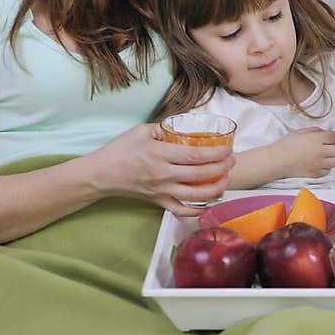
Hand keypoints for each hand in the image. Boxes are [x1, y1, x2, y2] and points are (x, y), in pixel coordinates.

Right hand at [85, 122, 235, 213]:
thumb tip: (184, 124)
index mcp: (159, 154)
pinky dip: (197, 211)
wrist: (102, 174)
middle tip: (232, 161)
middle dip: (221, 169)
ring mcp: (161, 191)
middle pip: (200, 175)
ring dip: (216, 189)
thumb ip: (165, 127)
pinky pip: (181, 210)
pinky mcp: (158, 202)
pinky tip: (210, 204)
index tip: (227, 149)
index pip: (194, 156)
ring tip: (226, 180)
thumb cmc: (120, 150)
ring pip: (196, 196)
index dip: (215, 154)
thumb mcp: (141, 130)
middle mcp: (162, 175)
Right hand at [275, 126, 334, 177]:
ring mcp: (319, 164)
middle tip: (328, 147)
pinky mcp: (316, 174)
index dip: (334, 137)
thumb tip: (325, 133)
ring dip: (332, 158)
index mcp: (316, 139)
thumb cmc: (287, 144)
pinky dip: (325, 167)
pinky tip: (318, 163)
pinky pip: (327, 171)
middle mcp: (320, 152)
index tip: (330, 138)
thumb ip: (315, 131)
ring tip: (324, 156)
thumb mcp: (301, 132)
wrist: (278, 160)